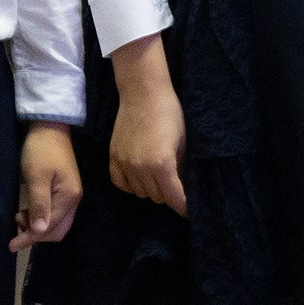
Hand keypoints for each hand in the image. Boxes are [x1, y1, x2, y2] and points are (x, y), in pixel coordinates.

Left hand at [13, 123, 81, 251]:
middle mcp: (74, 200)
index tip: (11, 245)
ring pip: (57, 223)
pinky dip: (41, 218)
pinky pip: (55, 214)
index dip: (30, 238)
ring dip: (38, 227)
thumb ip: (39, 205)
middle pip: (57, 230)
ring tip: (20, 216)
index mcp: (69, 197)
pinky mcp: (64, 192)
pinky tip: (28, 211)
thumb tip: (39, 231)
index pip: (49, 226)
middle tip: (16, 228)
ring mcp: (70, 196)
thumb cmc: (40, 152)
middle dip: (37, 234)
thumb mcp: (36, 177)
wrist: (49, 129)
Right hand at [109, 35, 187, 216]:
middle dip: (169, 195)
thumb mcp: (184, 142)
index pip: (175, 199)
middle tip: (177, 184)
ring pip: (140, 193)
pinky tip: (140, 177)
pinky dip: (131, 185)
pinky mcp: (113, 158)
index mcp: (162, 165)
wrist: (143, 93)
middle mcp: (140, 168)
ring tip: (160, 176)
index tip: (190, 211)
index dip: (185, 207)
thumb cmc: (170, 114)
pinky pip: (121, 184)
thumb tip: (184, 188)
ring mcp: (124, 164)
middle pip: (158, 197)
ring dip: (151, 189)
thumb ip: (182, 169)